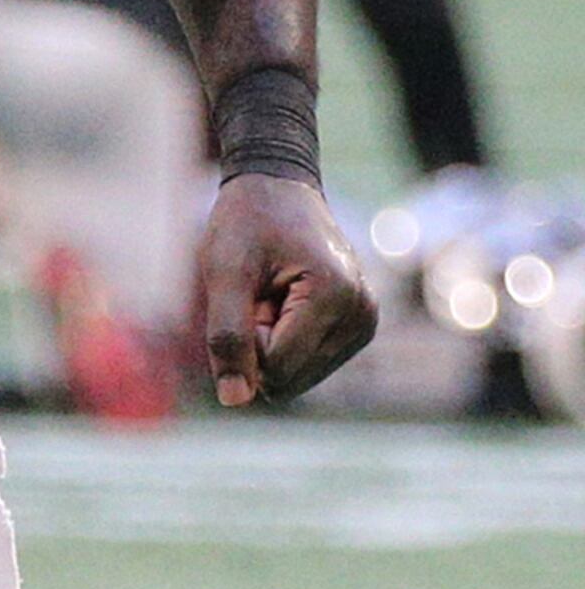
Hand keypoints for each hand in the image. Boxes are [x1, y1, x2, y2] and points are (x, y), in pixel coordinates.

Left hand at [199, 173, 378, 407]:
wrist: (278, 187)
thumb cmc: (246, 223)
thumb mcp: (223, 273)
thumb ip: (227, 337)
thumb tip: (235, 401)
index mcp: (335, 296)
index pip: (276, 366)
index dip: (244, 338)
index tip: (247, 292)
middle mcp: (362, 315)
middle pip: (289, 377)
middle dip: (259, 344)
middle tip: (259, 293)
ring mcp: (366, 324)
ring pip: (298, 376)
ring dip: (271, 342)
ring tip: (272, 294)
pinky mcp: (359, 329)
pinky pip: (308, 364)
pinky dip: (286, 341)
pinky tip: (286, 302)